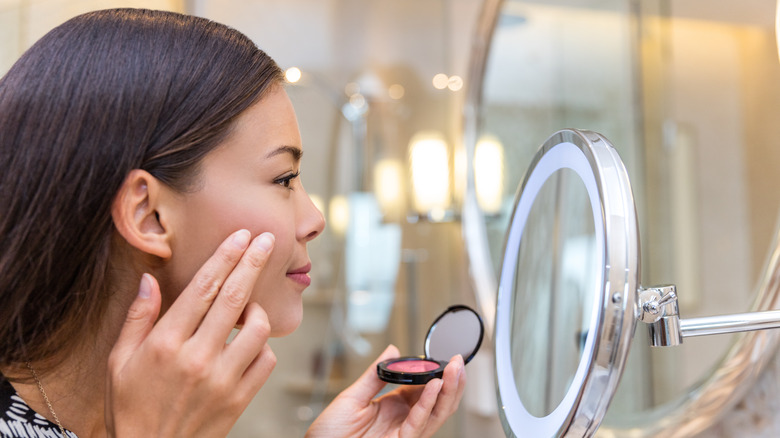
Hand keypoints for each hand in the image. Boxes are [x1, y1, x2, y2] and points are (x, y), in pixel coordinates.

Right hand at [106, 229, 276, 436]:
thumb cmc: (131, 407)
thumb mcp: (119, 361)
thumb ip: (137, 318)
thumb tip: (149, 279)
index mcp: (165, 343)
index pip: (203, 288)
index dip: (225, 257)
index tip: (241, 236)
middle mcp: (197, 358)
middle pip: (234, 298)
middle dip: (253, 262)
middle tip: (267, 240)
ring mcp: (222, 379)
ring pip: (258, 328)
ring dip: (257, 309)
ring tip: (247, 307)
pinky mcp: (239, 399)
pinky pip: (266, 360)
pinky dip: (263, 345)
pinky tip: (249, 342)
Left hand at [306, 345, 466, 437]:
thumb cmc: (329, 434)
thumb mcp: (352, 397)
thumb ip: (375, 375)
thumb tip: (393, 349)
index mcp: (393, 407)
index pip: (423, 389)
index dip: (436, 375)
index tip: (444, 359)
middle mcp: (403, 420)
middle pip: (437, 402)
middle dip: (452, 382)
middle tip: (458, 361)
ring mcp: (403, 433)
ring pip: (435, 414)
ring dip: (448, 391)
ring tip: (455, 370)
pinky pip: (418, 423)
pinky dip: (427, 404)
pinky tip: (435, 387)